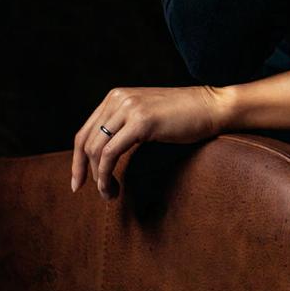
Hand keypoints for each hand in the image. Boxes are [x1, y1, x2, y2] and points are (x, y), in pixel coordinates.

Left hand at [71, 84, 227, 199]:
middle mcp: (118, 98)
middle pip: (86, 141)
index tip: (79, 182)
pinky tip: (113, 187)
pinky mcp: (141, 121)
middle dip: (84, 171)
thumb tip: (105, 154)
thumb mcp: (147, 116)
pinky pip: (110, 153)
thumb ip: (125, 126)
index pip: (85, 131)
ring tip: (110, 194)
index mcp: (116, 96)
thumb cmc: (185, 116)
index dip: (77, 160)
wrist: (212, 107)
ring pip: (96, 149)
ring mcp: (129, 108)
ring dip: (99, 178)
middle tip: (98, 193)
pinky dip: (106, 174)